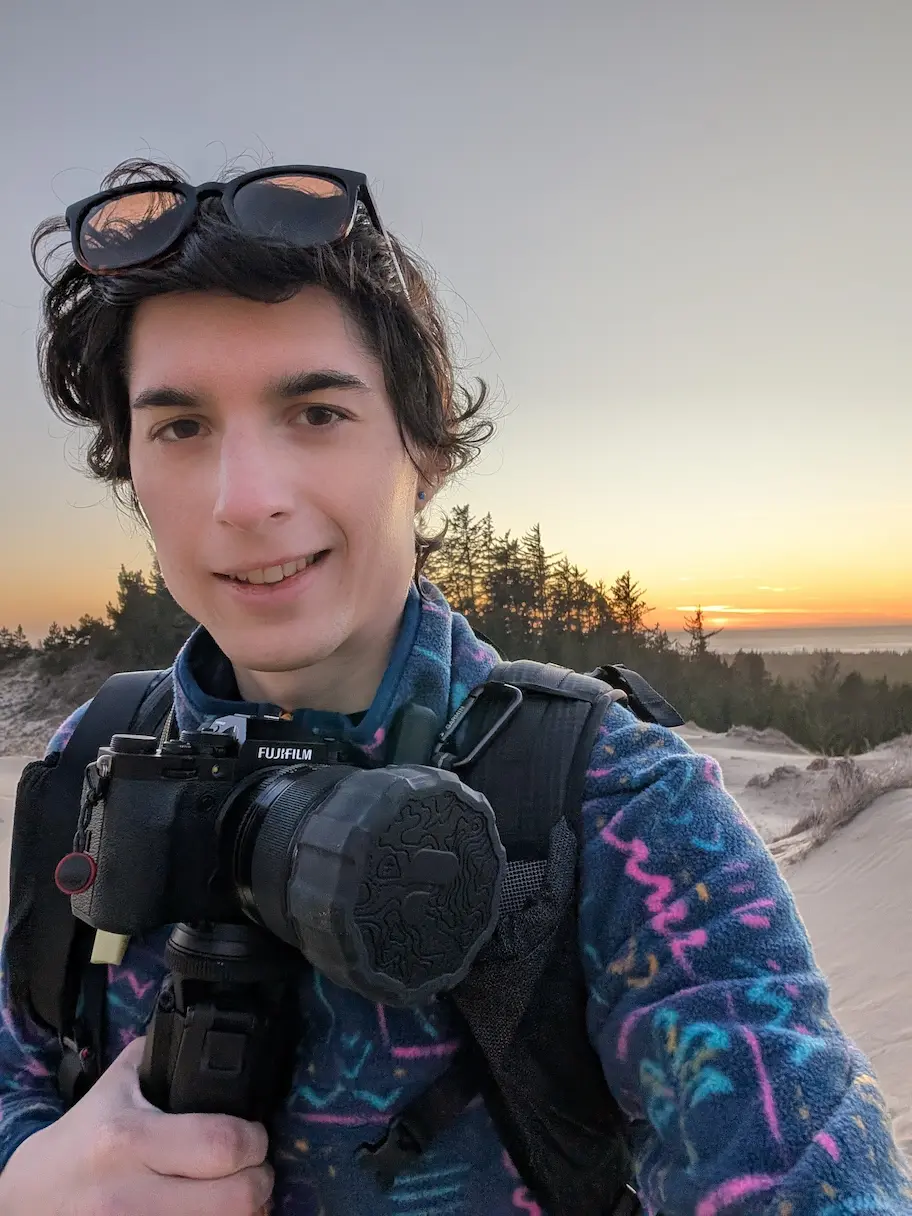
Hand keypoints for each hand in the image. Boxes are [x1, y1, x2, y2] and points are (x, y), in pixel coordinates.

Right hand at [0, 1036, 273, 1215]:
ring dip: (247, 1213)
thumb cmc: (77, 1142)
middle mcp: (129, 1196)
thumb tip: (211, 1034)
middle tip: (255, 1168)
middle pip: (236, 1199)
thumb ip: (160, 1056)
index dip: (254, 1139)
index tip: (255, 1135)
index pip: (222, 1144)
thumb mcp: (113, 1089)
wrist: (27, 1203)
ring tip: (237, 1194)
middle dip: (259, 1180)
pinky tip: (214, 1213)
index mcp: (127, 1139)